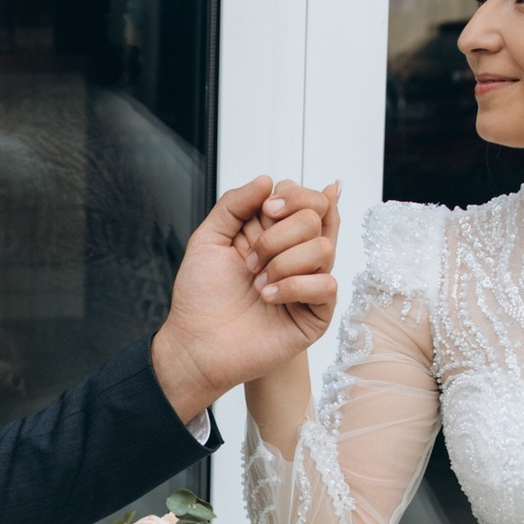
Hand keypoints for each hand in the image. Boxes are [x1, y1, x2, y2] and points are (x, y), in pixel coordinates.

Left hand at [152, 175, 339, 420]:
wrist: (196, 343)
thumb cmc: (201, 297)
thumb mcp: (209, 238)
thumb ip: (235, 203)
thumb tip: (269, 180)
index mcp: (275, 235)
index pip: (307, 199)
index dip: (292, 196)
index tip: (265, 211)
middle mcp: (296, 256)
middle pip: (317, 217)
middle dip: (278, 234)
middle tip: (249, 259)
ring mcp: (309, 284)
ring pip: (323, 248)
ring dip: (283, 262)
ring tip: (256, 284)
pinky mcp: (316, 313)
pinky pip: (327, 285)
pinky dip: (293, 287)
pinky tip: (268, 298)